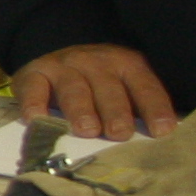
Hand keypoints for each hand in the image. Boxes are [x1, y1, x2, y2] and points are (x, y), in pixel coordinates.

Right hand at [14, 42, 175, 140]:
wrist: (54, 57)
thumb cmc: (95, 86)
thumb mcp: (121, 88)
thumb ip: (135, 109)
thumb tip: (156, 137)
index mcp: (125, 64)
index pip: (143, 86)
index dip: (154, 107)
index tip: (162, 131)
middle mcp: (95, 61)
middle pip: (108, 88)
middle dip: (115, 112)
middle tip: (119, 133)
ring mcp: (63, 66)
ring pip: (74, 89)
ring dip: (81, 110)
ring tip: (87, 130)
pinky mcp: (33, 74)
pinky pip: (34, 89)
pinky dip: (34, 104)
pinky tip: (37, 119)